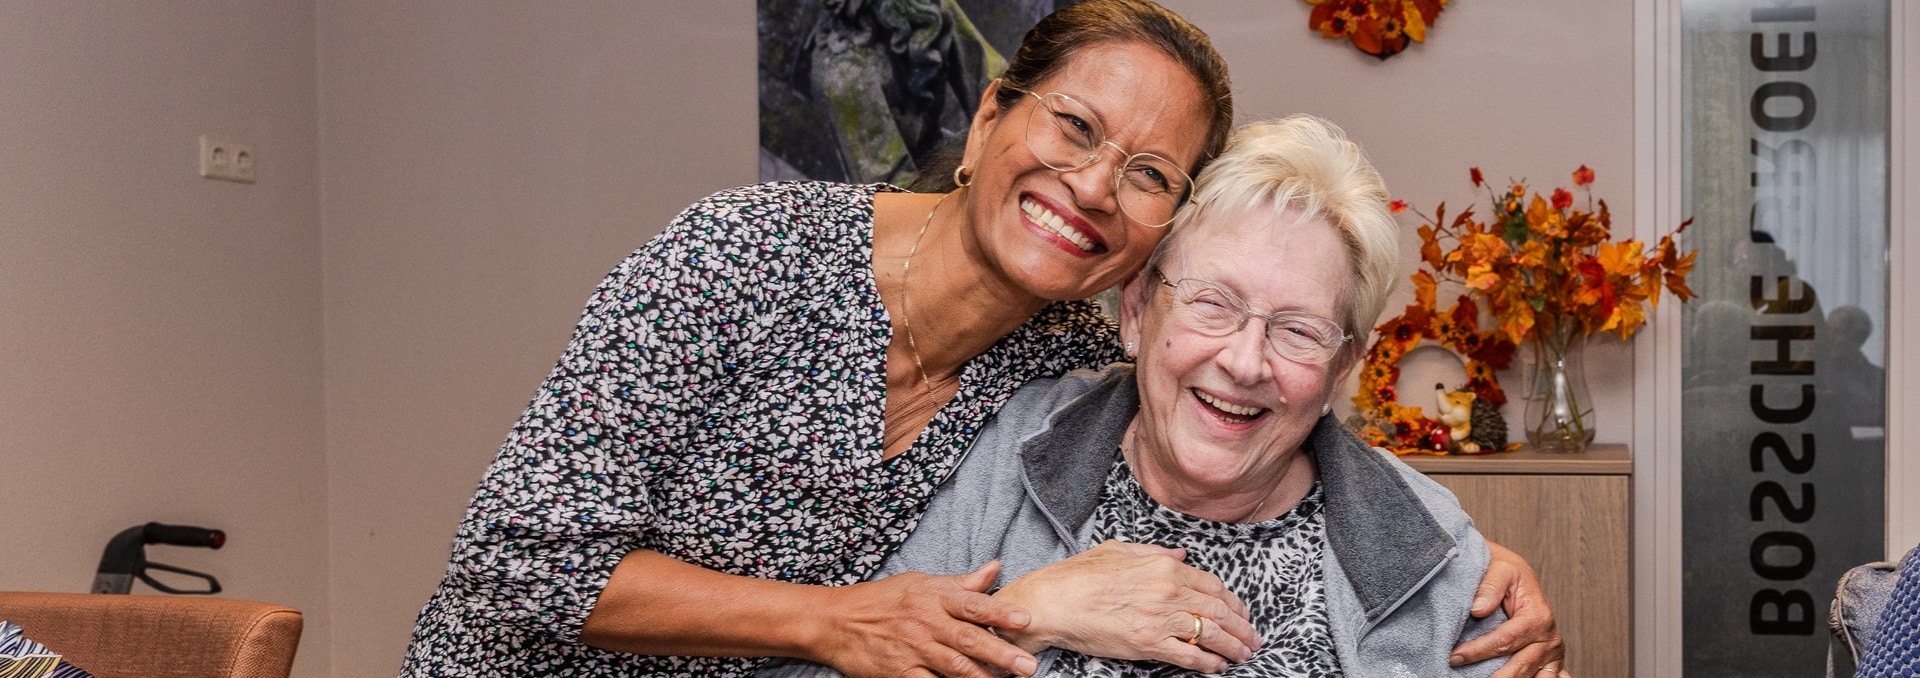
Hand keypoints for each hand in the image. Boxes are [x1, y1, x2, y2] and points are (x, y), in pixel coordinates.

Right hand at [811, 561, 1038, 677]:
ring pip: (954, 667)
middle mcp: (926, 623)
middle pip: (969, 639)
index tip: (1025, 620)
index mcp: (934, 597)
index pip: (973, 604)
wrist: (836, 622)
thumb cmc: (883, 600)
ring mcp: (913, 650)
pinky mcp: (900, 674)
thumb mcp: (921, 583)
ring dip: (982, 677)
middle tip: (1027, 665)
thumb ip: (962, 583)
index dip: (1001, 612)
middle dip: (1001, 654)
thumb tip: (996, 568)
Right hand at [993, 540, 1260, 673]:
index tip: (1241, 612)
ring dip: (1233, 646)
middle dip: (1242, 627)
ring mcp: (1160, 618)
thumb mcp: (1119, 550)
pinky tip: (1218, 666)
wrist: (1054, 601)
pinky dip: (1208, 662)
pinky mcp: (1148, 644)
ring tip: (1244, 655)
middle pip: (1218, 610)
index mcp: (1163, 567)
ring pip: (1210, 634)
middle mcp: (1168, 591)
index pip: (1212, 585)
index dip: (1232, 602)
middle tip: (1252, 638)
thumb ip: (1154, 552)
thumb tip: (1181, 554)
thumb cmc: (1079, 575)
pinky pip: (1189, 655)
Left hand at [1450, 542, 1565, 676]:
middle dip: (1492, 676)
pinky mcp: (1550, 663)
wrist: (1517, 574)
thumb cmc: (1507, 573)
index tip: (1455, 657)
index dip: (1477, 651)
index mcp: (1538, 617)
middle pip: (1519, 667)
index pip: (1504, 641)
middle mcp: (1549, 638)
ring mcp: (1551, 653)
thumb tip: (1478, 608)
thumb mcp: (1499, 570)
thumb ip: (1489, 587)